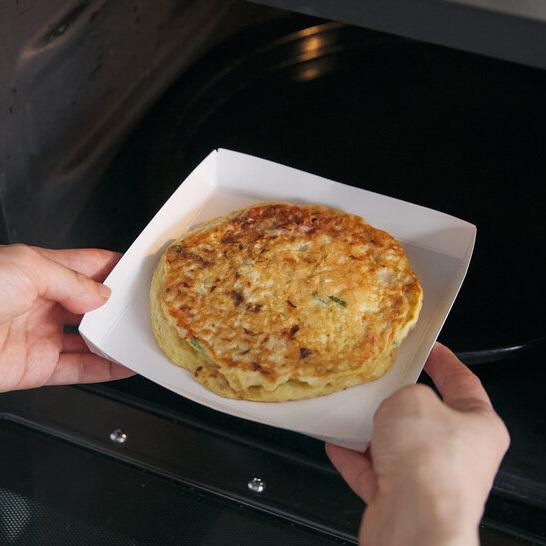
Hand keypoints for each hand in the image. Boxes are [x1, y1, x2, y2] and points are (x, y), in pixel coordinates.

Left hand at [0, 244, 133, 391]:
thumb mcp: (28, 268)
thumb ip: (73, 282)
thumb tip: (102, 296)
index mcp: (39, 271)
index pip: (89, 266)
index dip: (116, 268)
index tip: (142, 272)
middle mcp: (43, 302)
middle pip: (93, 304)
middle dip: (120, 306)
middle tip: (149, 308)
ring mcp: (41, 335)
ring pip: (90, 339)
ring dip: (116, 339)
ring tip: (143, 336)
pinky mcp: (39, 367)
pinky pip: (80, 369)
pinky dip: (106, 369)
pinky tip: (126, 364)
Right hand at [326, 342, 509, 545]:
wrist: (413, 522)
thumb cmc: (427, 459)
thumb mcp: (413, 399)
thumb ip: (404, 392)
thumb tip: (396, 403)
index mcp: (478, 426)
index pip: (463, 382)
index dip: (444, 360)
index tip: (428, 348)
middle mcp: (458, 455)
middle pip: (425, 417)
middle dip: (398, 400)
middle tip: (380, 380)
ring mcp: (429, 479)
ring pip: (396, 446)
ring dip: (371, 430)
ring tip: (349, 410)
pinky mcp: (402, 500)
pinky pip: (374, 472)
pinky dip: (354, 457)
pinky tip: (335, 441)